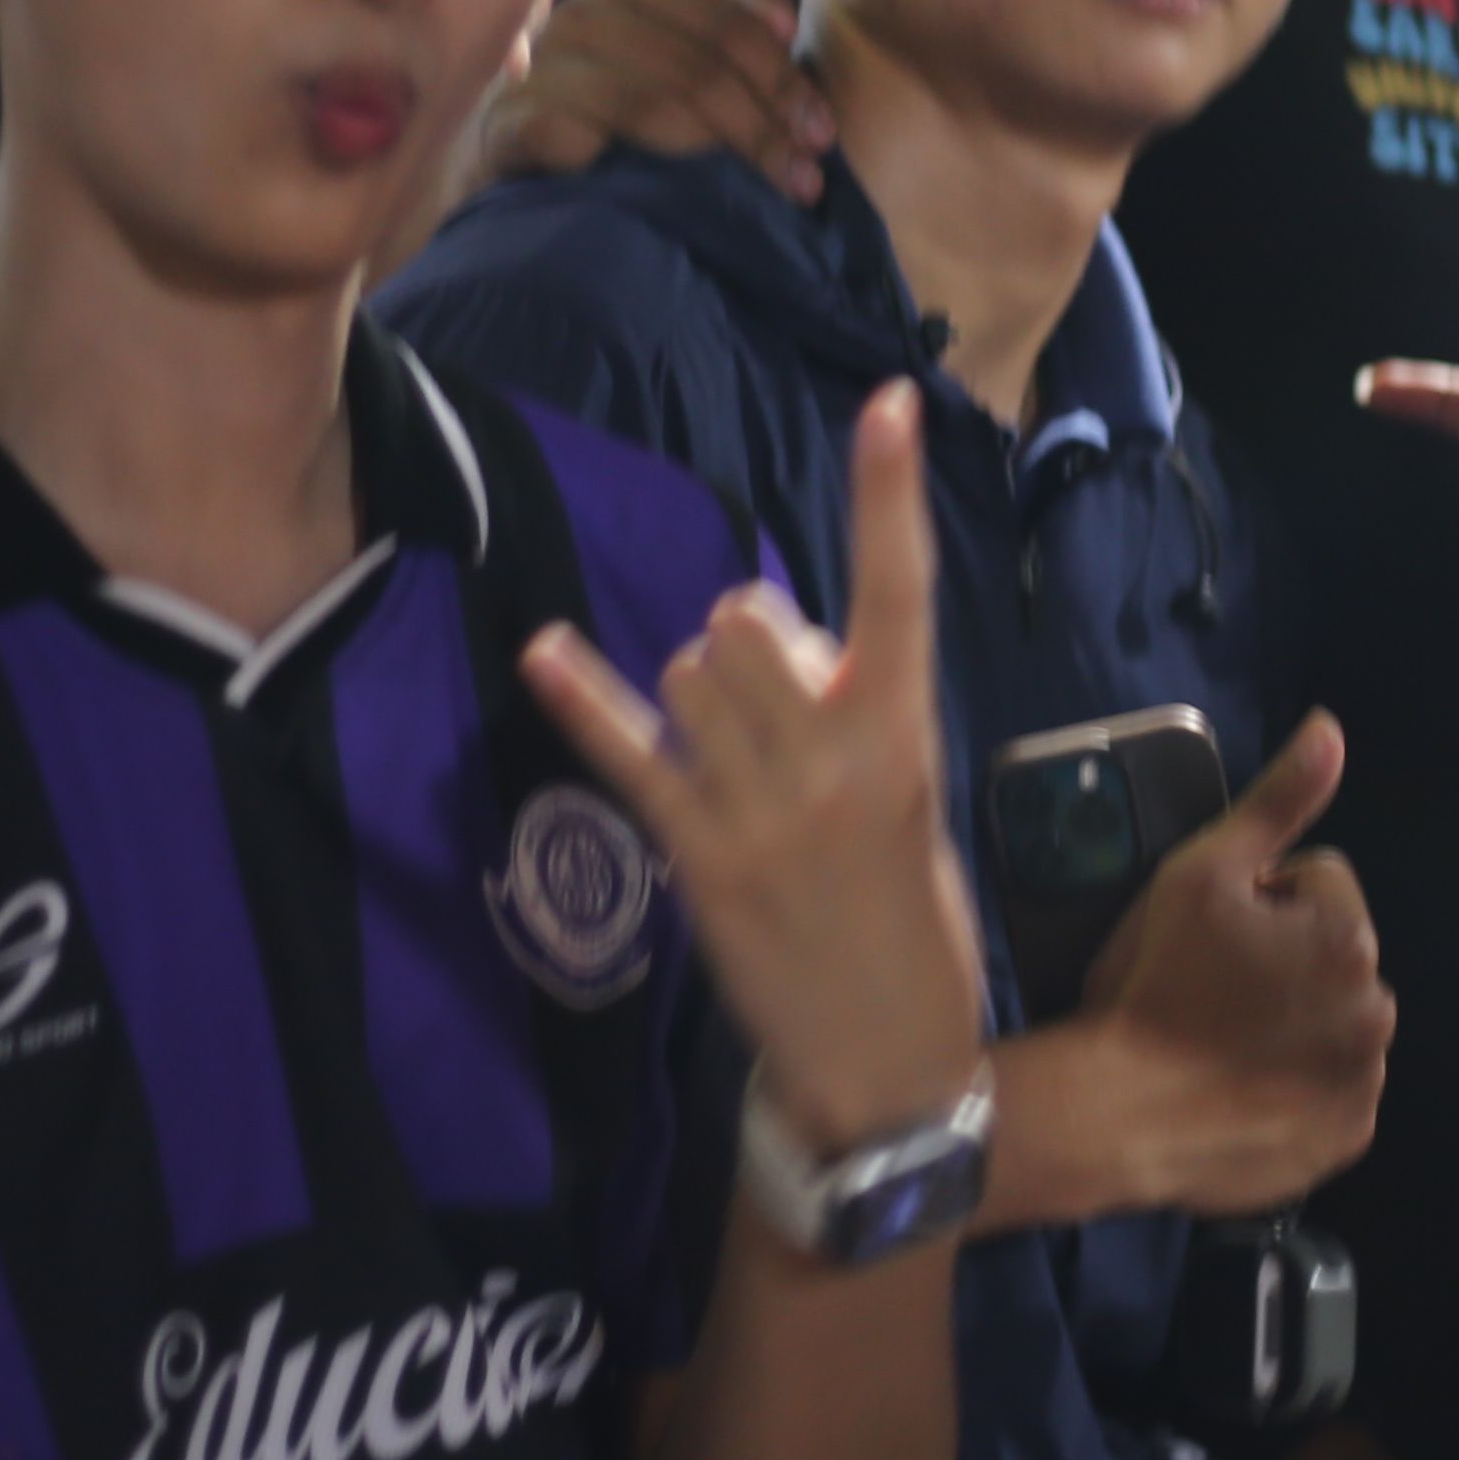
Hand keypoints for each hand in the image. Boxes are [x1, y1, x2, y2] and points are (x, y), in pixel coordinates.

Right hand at [479, 0, 830, 207]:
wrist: (516, 166)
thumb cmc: (615, 114)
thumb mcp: (683, 61)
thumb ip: (735, 25)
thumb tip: (781, 14)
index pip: (721, 20)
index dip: (779, 73)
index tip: (821, 131)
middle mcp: (581, 17)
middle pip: (691, 65)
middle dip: (761, 122)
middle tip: (806, 176)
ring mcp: (539, 71)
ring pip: (642, 101)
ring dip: (714, 149)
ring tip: (765, 192)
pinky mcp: (506, 126)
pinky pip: (561, 133)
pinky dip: (608, 155)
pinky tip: (649, 188)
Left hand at [523, 383, 983, 1142]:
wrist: (885, 1059)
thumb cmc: (915, 926)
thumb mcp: (915, 805)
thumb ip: (855, 720)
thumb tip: (784, 651)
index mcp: (904, 738)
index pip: (897, 589)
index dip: (888, 492)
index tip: (885, 401)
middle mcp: (829, 759)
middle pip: (748, 621)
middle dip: (750, 634)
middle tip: (775, 701)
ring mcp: (757, 808)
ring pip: (690, 670)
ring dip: (698, 683)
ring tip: (732, 746)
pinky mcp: (695, 856)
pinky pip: (629, 752)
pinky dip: (583, 696)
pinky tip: (543, 651)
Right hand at [1076, 713, 1392, 1211]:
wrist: (1116, 1113)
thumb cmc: (1153, 983)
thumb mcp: (1200, 873)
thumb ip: (1276, 803)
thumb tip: (1332, 728)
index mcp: (1349, 939)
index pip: (1317, 884)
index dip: (1259, 900)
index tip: (1213, 938)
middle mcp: (1376, 1012)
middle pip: (1332, 957)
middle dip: (1288, 962)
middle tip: (1211, 990)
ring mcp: (1362, 1083)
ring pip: (1333, 1024)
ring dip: (1297, 1025)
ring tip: (1221, 1042)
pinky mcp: (1342, 1142)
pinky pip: (1329, 1095)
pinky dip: (1297, 1090)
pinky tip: (1241, 1090)